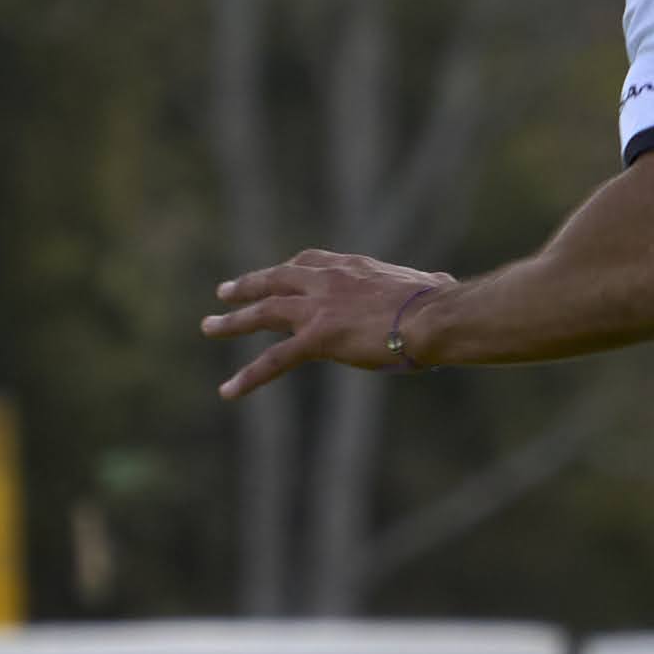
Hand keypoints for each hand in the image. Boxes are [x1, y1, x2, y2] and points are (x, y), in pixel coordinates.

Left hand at [204, 252, 457, 401]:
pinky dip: (248, 376)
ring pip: (264, 312)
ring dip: (233, 320)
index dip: (290, 270)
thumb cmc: (443, 304)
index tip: (279, 273)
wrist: (435, 316)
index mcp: (354, 267)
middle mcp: (329, 280)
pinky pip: (274, 359)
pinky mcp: (317, 338)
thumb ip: (426, 284)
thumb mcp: (431, 285)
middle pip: (277, 278)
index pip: (311, 262)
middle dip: (249, 285)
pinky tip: (228, 391)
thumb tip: (444, 283)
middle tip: (225, 291)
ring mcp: (319, 307)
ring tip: (208, 326)